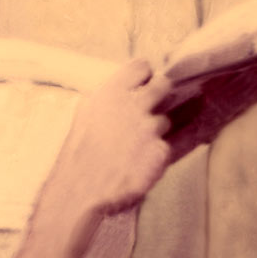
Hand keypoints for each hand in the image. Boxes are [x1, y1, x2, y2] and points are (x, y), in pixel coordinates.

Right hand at [55, 59, 171, 214]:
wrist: (80, 190)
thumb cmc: (79, 155)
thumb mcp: (87, 115)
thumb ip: (110, 99)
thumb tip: (127, 90)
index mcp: (111, 92)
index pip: (141, 67)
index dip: (146, 76)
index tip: (146, 84)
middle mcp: (134, 105)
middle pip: (164, 85)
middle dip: (164, 94)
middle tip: (160, 104)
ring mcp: (151, 128)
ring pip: (168, 119)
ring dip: (161, 129)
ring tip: (146, 143)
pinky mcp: (161, 152)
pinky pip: (177, 143)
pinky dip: (171, 148)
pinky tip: (162, 153)